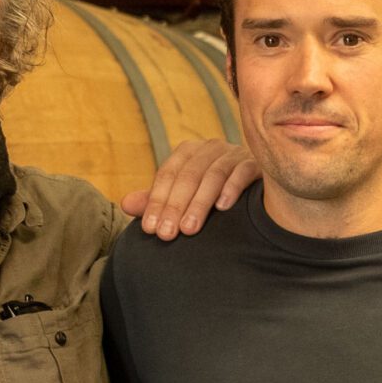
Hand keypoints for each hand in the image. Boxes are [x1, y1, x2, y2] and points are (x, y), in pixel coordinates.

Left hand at [119, 138, 260, 239]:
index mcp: (189, 152)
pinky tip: (223, 208)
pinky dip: (232, 188)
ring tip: (190, 229)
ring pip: (213, 175)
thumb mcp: (181, 196)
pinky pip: (243, 172)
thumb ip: (156, 200)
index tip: (150, 229)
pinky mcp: (256, 163)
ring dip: (200, 203)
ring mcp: (234, 153)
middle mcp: (210, 148)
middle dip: (175, 207)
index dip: (157, 202)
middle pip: (188, 176)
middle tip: (167, 234)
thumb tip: (125, 203)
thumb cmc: (211, 195)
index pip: (168, 174)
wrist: (255, 190)